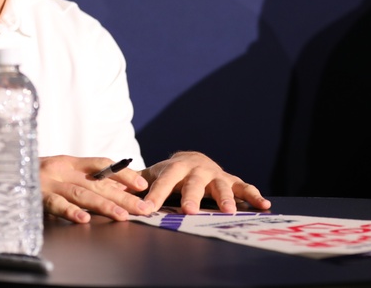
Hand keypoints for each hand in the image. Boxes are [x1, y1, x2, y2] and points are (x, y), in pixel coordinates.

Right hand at [39, 155, 152, 222]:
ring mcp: (49, 183)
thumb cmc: (29, 177)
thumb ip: (81, 180)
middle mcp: (61, 170)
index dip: (123, 173)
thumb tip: (114, 190)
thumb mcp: (57, 174)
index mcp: (69, 163)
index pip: (102, 165)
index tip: (142, 185)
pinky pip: (54, 205)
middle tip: (143, 208)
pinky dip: (69, 212)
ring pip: (81, 194)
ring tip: (122, 216)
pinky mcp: (35, 196)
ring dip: (104, 205)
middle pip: (98, 183)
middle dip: (123, 197)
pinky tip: (83, 220)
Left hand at [140, 151, 270, 213]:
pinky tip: (264, 205)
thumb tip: (106, 190)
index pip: (163, 181)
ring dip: (225, 199)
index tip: (146, 209)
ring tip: (229, 212)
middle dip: (191, 196)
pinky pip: (244, 187)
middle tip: (188, 211)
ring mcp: (216, 175)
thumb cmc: (168, 173)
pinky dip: (254, 195)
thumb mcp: (151, 175)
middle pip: (193, 183)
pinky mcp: (231, 180)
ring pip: (222, 186)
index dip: (154, 195)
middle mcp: (197, 169)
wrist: (192, 159)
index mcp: (175, 167)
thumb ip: (134, 184)